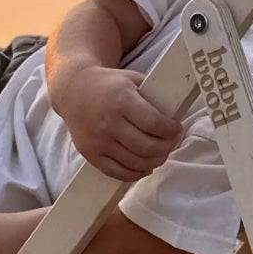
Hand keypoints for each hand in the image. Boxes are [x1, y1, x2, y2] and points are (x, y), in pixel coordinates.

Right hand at [50, 63, 182, 182]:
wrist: (74, 90)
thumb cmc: (109, 84)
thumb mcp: (133, 79)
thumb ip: (153, 95)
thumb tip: (177, 114)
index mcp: (122, 100)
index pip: (154, 123)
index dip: (171, 130)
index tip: (178, 129)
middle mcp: (109, 123)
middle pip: (146, 146)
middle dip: (167, 147)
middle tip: (173, 142)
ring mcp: (98, 142)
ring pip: (135, 163)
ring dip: (155, 161)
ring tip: (162, 153)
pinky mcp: (90, 155)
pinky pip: (117, 173)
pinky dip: (136, 174)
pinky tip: (146, 167)